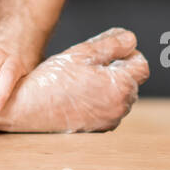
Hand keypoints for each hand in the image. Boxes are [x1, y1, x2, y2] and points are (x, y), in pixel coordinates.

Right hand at [0, 27, 149, 132]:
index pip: (141, 64)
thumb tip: (131, 39)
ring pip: (120, 96)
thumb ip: (112, 43)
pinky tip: (78, 94)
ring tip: (81, 79)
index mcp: (121, 86)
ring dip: (108, 85)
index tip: (107, 50)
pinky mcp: (98, 130)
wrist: (28, 107)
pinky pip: (108, 110)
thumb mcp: (83, 52)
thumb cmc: (54, 78)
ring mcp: (109, 121)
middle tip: (88, 62)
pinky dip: (99, 100)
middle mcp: (120, 108)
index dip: (126, 53)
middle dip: (116, 69)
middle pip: (131, 80)